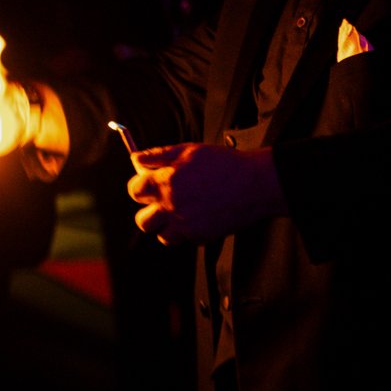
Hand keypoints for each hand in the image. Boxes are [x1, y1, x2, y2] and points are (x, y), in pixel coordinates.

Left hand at [126, 143, 285, 244]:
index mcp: (165, 183)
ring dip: (166, 225)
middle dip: (149, 209)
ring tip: (179, 210)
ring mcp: (186, 225)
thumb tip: (135, 158)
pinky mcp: (202, 236)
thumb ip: (157, 155)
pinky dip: (186, 231)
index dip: (140, 184)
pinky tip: (197, 216)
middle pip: (142, 220)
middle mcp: (172, 207)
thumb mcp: (187, 150)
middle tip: (162, 198)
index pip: (134, 191)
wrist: (255, 184)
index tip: (147, 181)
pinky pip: (185, 240)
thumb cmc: (223, 164)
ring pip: (161, 235)